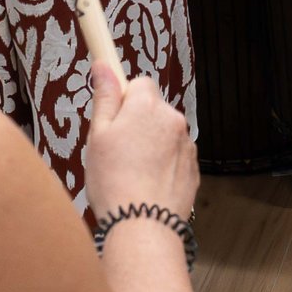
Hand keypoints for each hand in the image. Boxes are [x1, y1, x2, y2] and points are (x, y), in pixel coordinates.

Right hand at [82, 59, 198, 219]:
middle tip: (116, 150)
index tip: (113, 115)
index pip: (139, 83)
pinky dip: (163, 165)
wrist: (144, 226)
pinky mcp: (193, 169)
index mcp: (148, 106)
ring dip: (151, 145)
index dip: (124, 98)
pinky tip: (146, 184)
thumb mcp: (98, 136)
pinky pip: (175, 157)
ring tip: (130, 172)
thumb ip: (104, 97)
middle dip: (136, 123)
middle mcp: (173, 120)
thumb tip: (103, 66)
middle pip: (153, 109)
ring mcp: (187, 145)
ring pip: (164, 135)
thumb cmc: (114, 181)